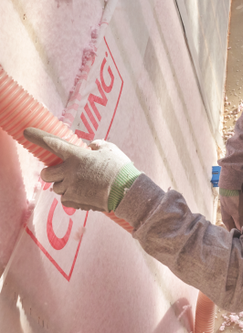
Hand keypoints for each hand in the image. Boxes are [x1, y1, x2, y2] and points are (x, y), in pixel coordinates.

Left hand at [23, 128, 137, 211]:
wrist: (126, 190)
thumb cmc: (119, 167)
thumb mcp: (109, 149)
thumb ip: (96, 145)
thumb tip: (91, 147)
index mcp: (76, 155)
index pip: (52, 143)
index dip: (38, 136)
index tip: (26, 131)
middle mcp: (69, 171)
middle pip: (46, 173)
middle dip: (49, 172)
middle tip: (58, 172)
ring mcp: (70, 187)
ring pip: (56, 187)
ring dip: (63, 184)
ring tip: (80, 184)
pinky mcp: (74, 201)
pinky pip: (64, 198)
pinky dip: (71, 196)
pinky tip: (84, 193)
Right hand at [219, 190, 242, 230]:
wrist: (231, 184)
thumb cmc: (233, 201)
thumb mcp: (237, 214)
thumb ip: (239, 224)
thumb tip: (241, 234)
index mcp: (226, 220)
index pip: (233, 231)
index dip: (240, 233)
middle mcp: (228, 215)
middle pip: (237, 223)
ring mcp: (233, 208)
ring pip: (241, 216)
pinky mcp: (237, 202)